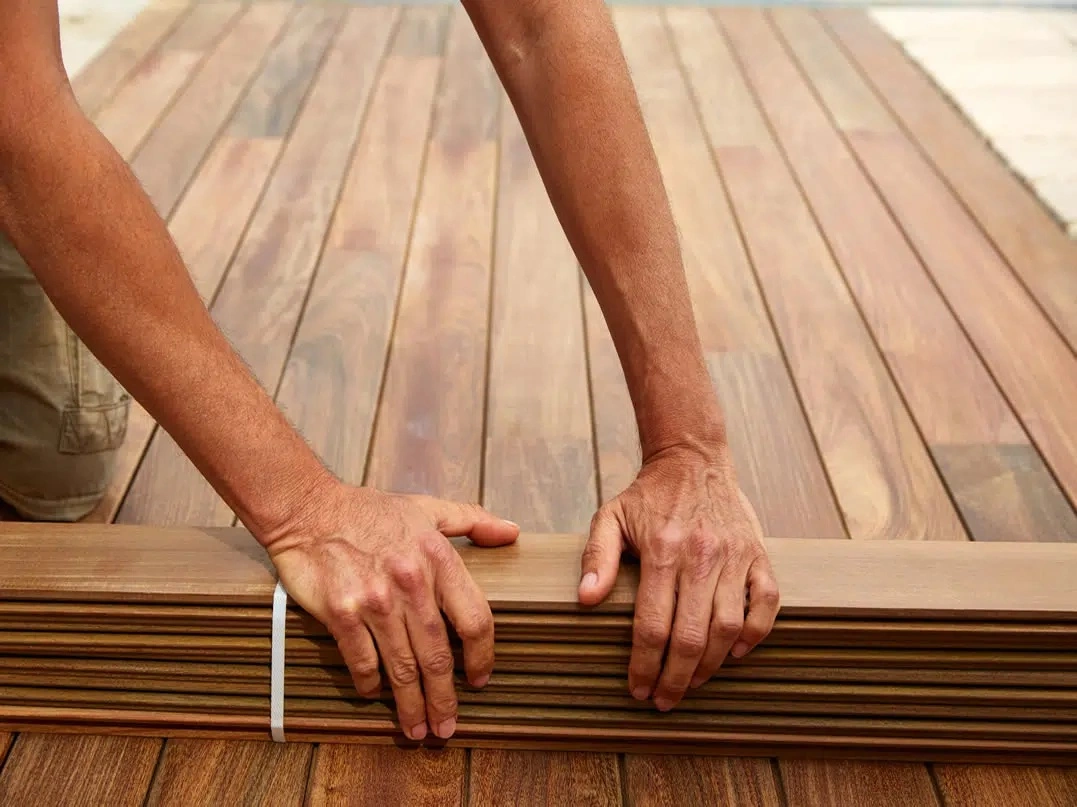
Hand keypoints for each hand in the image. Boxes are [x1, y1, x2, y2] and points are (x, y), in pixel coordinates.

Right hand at [260, 480, 518, 739]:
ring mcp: (374, 600)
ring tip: (416, 729)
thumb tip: (512, 532)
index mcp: (437, 558)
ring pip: (401, 665)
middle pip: (438, 655)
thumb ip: (472, 521)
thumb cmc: (370, 511)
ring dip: (410, 703)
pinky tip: (373, 695)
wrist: (309, 509)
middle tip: (446, 726)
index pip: (475, 619)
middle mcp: (410, 582)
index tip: (480, 679)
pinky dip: (369, 683)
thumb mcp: (427, 509)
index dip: (482, 656)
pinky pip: (361, 660)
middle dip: (444, 698)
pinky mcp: (341, 612)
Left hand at [578, 440, 778, 709]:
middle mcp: (701, 555)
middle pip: (691, 636)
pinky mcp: (758, 554)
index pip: (652, 624)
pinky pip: (767, 603)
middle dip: (676, 678)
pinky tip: (734, 653)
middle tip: (664, 701)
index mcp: (662, 550)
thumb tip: (586, 600)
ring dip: (711, 665)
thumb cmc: (648, 496)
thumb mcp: (610, 517)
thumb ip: (597, 558)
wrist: (694, 460)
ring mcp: (735, 556)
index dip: (643, 665)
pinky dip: (755, 633)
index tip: (637, 689)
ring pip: (729, 627)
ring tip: (693, 683)